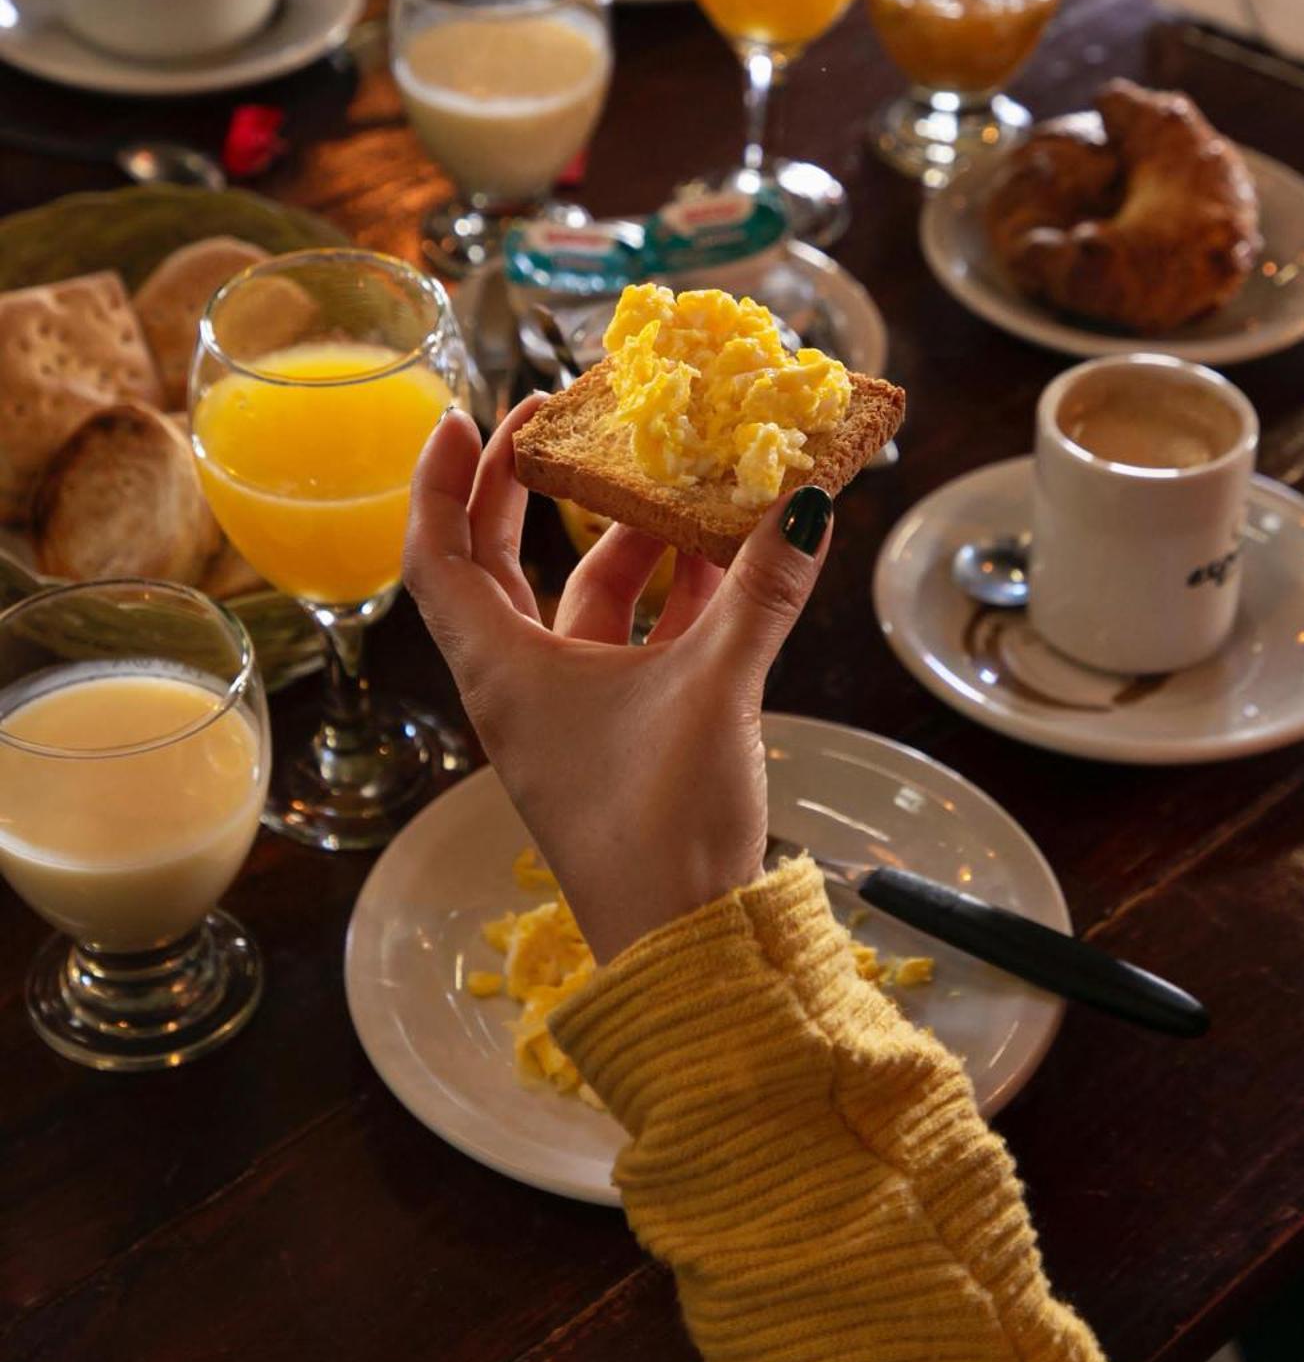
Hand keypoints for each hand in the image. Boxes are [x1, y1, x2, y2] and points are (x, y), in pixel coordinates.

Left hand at [404, 397, 832, 962]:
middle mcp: (521, 684)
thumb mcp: (714, 690)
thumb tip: (806, 503)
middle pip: (500, 564)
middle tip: (565, 422)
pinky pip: (633, 643)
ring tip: (679, 483)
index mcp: (502, 670)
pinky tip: (727, 561)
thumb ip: (759, 593)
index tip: (465, 414)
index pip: (439, 556)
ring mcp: (570, 712)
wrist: (688, 947)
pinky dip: (670, 599)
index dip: (443, 481)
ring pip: (581, 602)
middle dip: (529, 490)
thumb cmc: (661, 826)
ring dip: (627, 542)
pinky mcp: (619, 737)